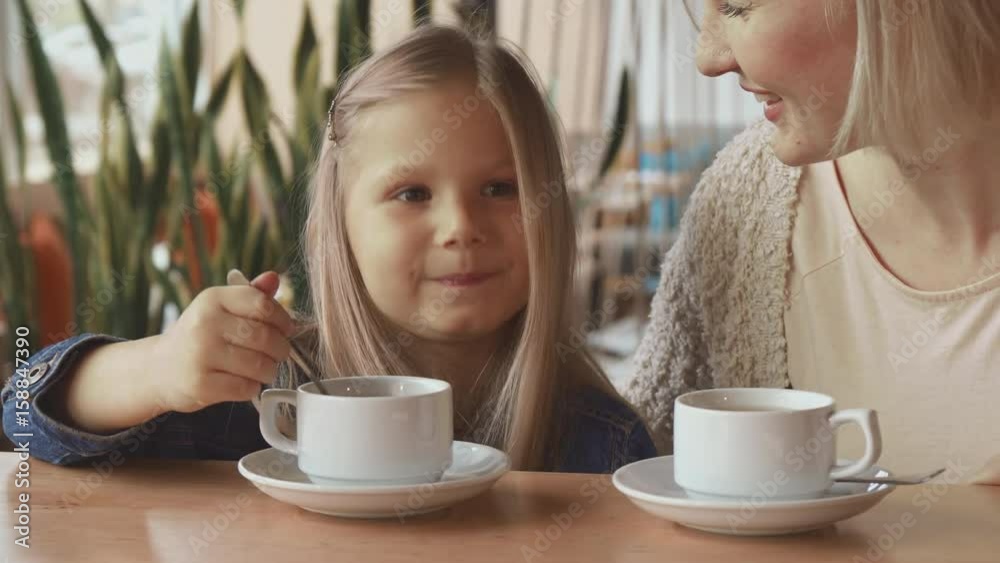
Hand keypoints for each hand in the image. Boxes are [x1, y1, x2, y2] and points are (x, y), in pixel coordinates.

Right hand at [149, 271, 294, 412]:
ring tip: (263, 369)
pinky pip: (246, 388)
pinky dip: (252, 387)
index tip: (286, 329)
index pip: (262, 304)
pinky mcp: (201, 384)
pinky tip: (245, 383)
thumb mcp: (220, 309)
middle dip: (280, 349)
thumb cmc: (200, 336)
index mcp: (212, 299)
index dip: (283, 319)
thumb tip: (273, 279)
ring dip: (269, 370)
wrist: (159, 368)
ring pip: (259, 365)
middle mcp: (204, 323)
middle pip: (265, 337)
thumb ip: (250, 295)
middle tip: (278, 354)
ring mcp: (200, 355)